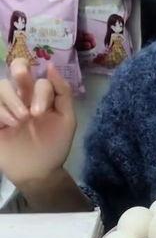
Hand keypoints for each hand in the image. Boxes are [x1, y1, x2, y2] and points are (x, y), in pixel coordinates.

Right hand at [0, 60, 75, 187]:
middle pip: (17, 67)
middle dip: (20, 71)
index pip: (40, 79)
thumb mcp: (66, 120)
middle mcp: (23, 96)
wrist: (38, 172)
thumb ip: (63, 93)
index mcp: (42, 96)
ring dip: (13, 100)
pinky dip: (1, 110)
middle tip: (22, 80)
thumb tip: (51, 66)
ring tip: (22, 120)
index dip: (40, 91)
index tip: (41, 113)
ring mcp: (7, 106)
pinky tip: (10, 124)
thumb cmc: (54, 146)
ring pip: (2, 85)